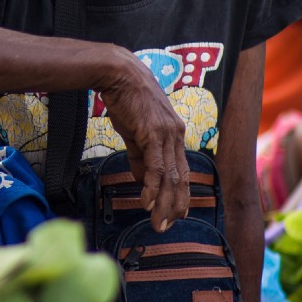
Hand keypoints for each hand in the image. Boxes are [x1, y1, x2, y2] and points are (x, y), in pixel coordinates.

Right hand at [97, 52, 187, 230]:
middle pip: (180, 178)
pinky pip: (155, 166)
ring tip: (157, 221)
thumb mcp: (135, 131)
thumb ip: (140, 156)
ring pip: (169, 177)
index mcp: (174, 135)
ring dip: (163, 203)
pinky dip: (151, 186)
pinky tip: (146, 201)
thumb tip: (142, 179)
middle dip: (175, 206)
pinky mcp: (153, 133)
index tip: (177, 214)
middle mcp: (176, 136)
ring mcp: (166, 134)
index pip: (182, 171)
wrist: (119, 75)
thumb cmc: (126, 100)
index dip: (181, 195)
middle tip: (167, 226)